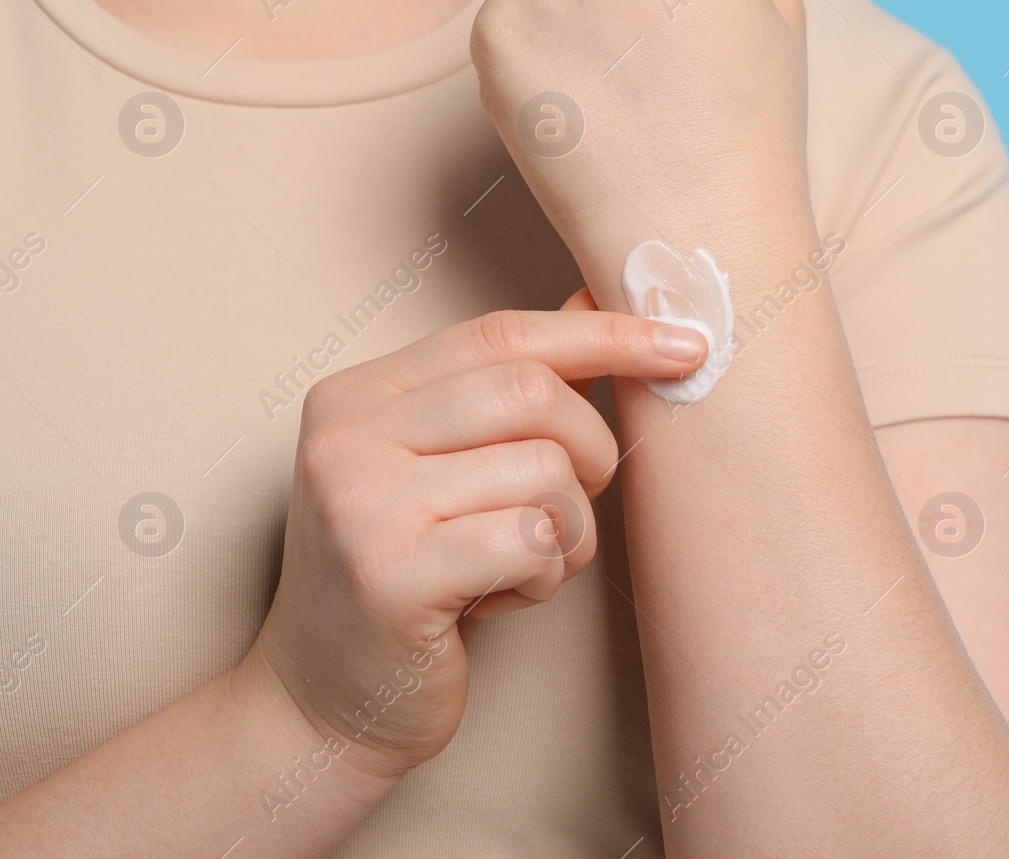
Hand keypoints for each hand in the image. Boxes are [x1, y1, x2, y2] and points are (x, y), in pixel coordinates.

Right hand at [241, 294, 707, 779]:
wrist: (322, 706)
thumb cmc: (406, 580)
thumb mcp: (441, 468)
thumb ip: (505, 388)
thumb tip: (597, 302)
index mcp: (359, 393)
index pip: (503, 335)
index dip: (605, 336)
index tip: (686, 346)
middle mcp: (347, 435)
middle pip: (535, 394)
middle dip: (590, 453)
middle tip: (569, 509)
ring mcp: (362, 503)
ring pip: (546, 472)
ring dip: (569, 532)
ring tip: (524, 566)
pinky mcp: (391, 576)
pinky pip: (533, 541)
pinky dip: (546, 577)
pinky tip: (502, 599)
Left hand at [469, 0, 812, 305]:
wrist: (696, 240)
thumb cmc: (750, 126)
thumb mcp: (778, 3)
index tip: (683, 12)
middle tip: (662, 69)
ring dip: (577, 16)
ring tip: (625, 95)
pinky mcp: (492, 36)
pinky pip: (515, 18)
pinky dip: (539, 55)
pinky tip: (585, 108)